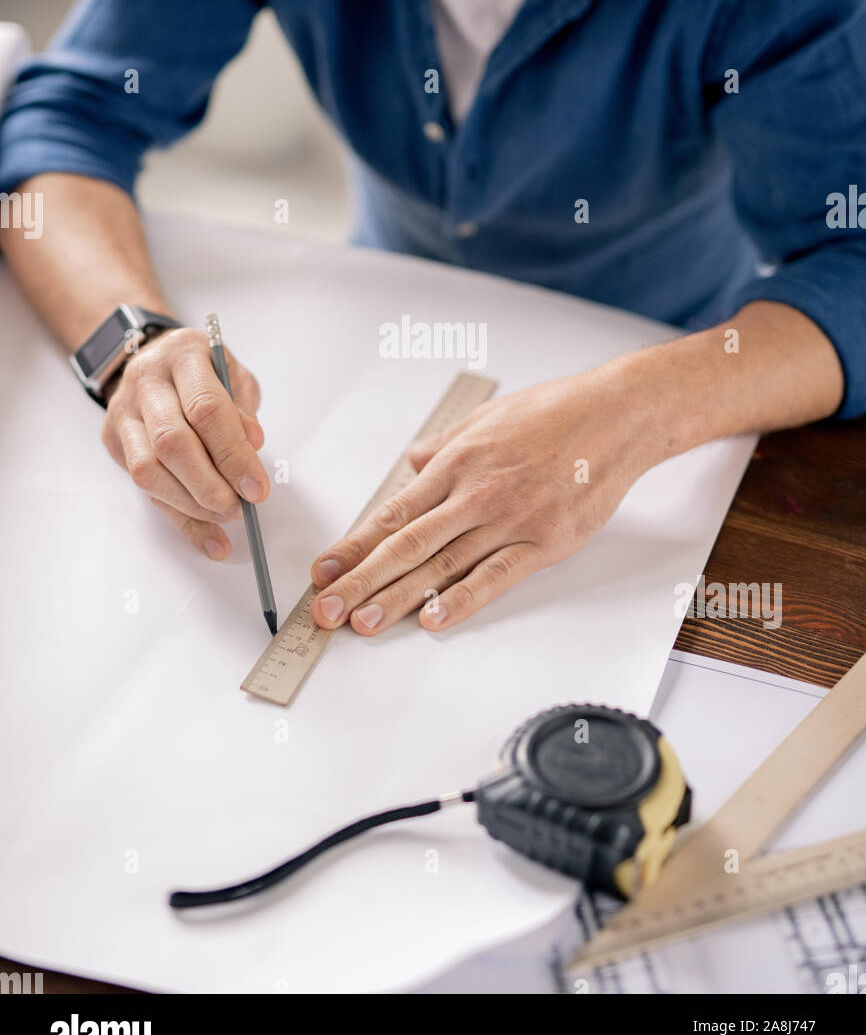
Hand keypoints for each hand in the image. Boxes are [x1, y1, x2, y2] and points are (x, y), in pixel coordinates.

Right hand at [101, 327, 269, 558]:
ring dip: (191, 504)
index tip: (257, 487)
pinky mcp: (114, 441)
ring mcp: (124, 412)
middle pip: (171, 442)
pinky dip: (180, 519)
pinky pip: (144, 489)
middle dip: (209, 485)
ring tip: (226, 516)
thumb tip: (253, 445)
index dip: (233, 453)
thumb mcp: (233, 374)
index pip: (206, 409)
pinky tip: (209, 539)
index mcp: (182, 355)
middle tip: (240, 507)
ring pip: (148, 470)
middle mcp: (146, 382)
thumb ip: (243, 408)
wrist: (153, 359)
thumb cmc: (202, 370)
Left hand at [309, 363, 654, 634]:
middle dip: (360, 580)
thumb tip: (414, 464)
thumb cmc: (555, 412)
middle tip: (325, 609)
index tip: (324, 570)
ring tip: (364, 623)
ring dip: (398, 598)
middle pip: (405, 545)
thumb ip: (445, 446)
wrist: (616, 414)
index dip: (355, 546)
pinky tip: (433, 619)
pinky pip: (497, 575)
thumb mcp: (486, 418)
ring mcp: (509, 518)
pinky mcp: (546, 541)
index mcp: (456, 463)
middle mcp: (474, 493)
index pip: (392, 513)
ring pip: (442, 565)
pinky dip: (462, 599)